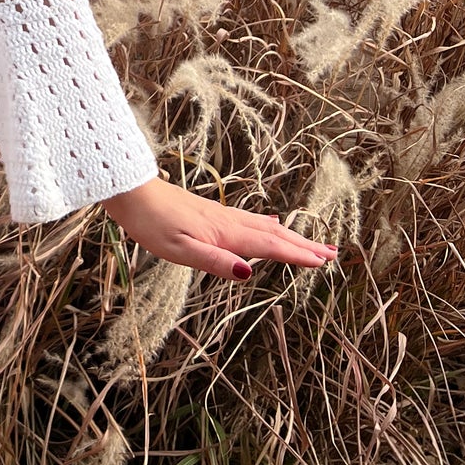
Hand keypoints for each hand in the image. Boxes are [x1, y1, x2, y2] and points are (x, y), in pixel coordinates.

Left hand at [101, 176, 339, 281]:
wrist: (131, 191)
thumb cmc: (151, 223)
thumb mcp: (179, 250)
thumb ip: (215, 262)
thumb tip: (249, 273)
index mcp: (225, 233)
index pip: (269, 246)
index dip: (297, 255)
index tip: (324, 262)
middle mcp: (228, 222)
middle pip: (274, 234)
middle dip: (303, 244)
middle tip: (332, 253)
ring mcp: (220, 214)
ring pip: (263, 225)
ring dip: (290, 235)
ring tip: (310, 242)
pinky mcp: (209, 212)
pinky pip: (250, 220)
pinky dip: (269, 226)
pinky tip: (269, 224)